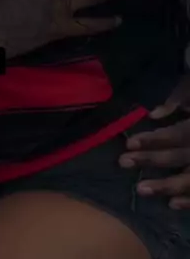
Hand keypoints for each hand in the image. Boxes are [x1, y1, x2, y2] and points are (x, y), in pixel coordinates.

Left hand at [119, 76, 189, 209]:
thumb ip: (177, 101)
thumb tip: (153, 114)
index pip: (176, 135)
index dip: (153, 139)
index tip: (130, 143)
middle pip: (178, 157)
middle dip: (151, 160)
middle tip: (123, 162)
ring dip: (166, 186)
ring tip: (140, 189)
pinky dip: (189, 201)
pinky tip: (172, 204)